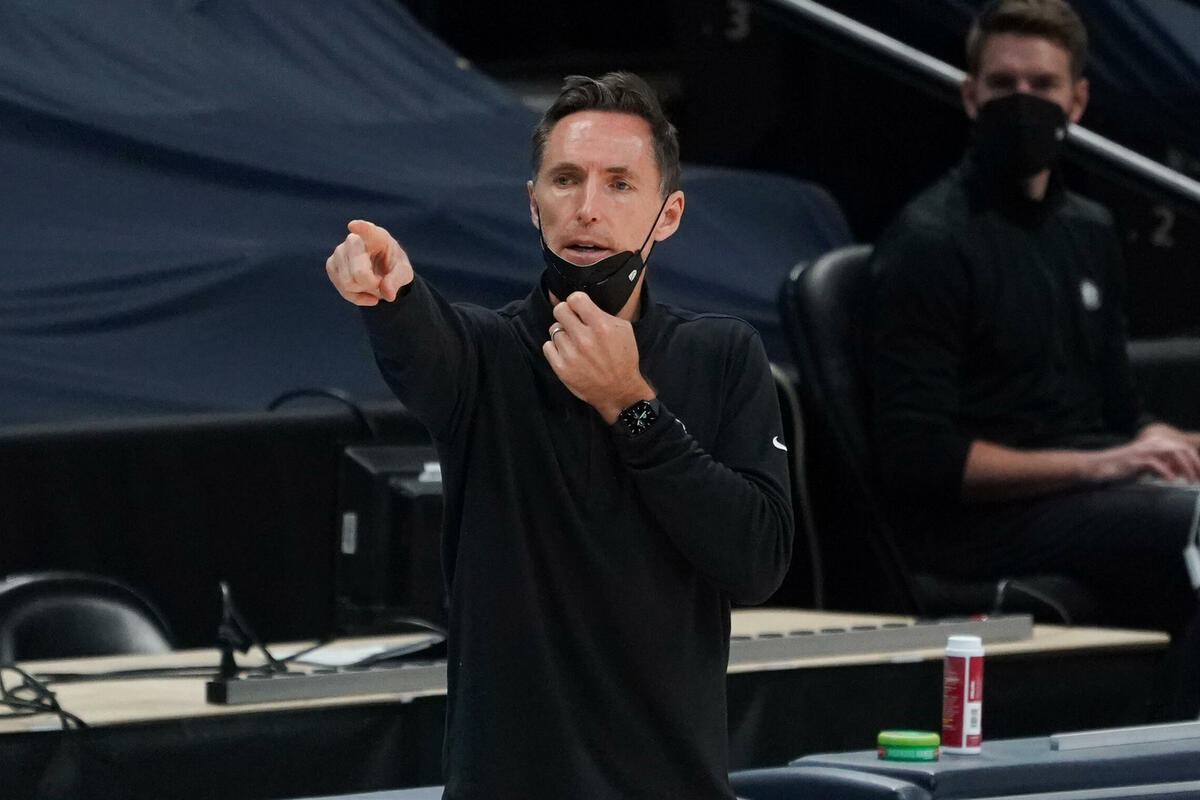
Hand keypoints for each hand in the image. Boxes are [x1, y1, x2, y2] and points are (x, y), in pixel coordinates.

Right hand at [325, 220, 412, 304]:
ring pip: (348, 283)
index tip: (354, 225)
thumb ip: (397, 280)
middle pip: (359, 273)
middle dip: (372, 285)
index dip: (360, 228)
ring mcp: (339, 252)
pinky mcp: (331, 265)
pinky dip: (356, 296)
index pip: (367, 230)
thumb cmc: (393, 266)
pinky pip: (343, 289)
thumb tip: (388, 294)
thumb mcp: (403, 273)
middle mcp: (354, 240)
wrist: (381, 271)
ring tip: (372, 283)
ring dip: (363, 290)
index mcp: (376, 236)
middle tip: (380, 282)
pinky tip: (365, 291)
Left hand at [542, 292, 653, 422]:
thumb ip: (603, 314)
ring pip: (554, 330)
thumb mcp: (624, 330)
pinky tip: (567, 352)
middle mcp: (584, 338)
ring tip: (574, 343)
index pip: (575, 298)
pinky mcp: (561, 368)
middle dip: (566, 314)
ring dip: (563, 334)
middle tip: (572, 322)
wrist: (619, 391)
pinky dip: (555, 348)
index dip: (576, 302)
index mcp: (601, 326)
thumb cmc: (623, 358)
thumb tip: (584, 307)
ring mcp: (570, 354)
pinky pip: (547, 347)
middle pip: (559, 310)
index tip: (578, 308)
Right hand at [1084, 426, 1199, 483]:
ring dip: (1185, 468)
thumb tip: (1180, 472)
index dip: (1195, 461)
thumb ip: (1163, 465)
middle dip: (1195, 464)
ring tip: (1189, 480)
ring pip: (1173, 453)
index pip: (1183, 447)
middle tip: (1198, 478)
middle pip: (1182, 448)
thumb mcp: (1146, 465)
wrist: (1098, 466)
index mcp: (1155, 442)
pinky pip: (1156, 464)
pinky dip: (1166, 473)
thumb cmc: (1122, 468)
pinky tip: (1171, 481)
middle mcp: (1151, 443)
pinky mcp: (1135, 459)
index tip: (1199, 474)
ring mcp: (1143, 450)